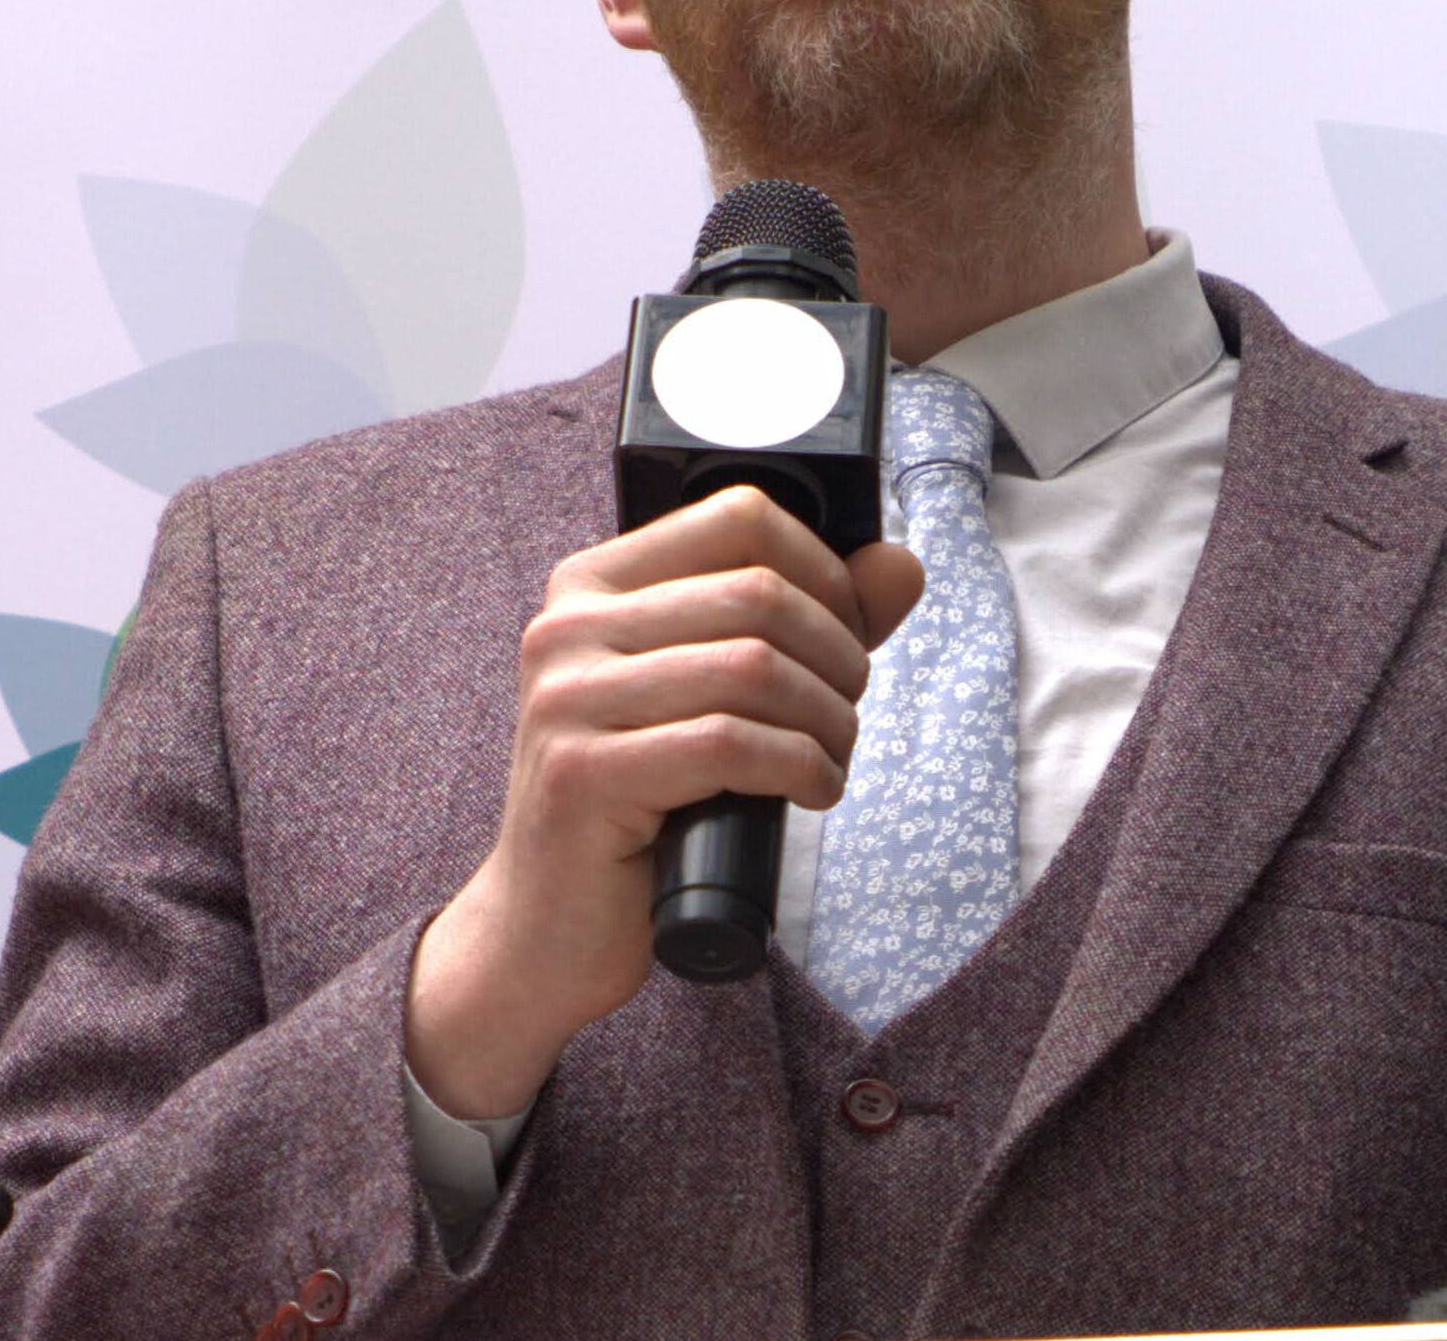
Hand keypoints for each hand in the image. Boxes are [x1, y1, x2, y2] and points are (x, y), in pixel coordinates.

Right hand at [404, 485, 922, 1119]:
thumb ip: (810, 620)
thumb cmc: (646, 803)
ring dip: (827, 718)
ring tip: (831, 757)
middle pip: (760, 595)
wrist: (544, 930)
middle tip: (845, 712)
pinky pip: (729, 743)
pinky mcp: (580, 775)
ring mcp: (565, 699)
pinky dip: (800, 766)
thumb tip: (902, 565)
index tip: (849, 632)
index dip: (824, 570)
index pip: (740, 516)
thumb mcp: (721, 692)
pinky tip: (812, 791)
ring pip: (753, 668)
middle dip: (838, 654)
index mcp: (594, 583)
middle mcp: (566, 625)